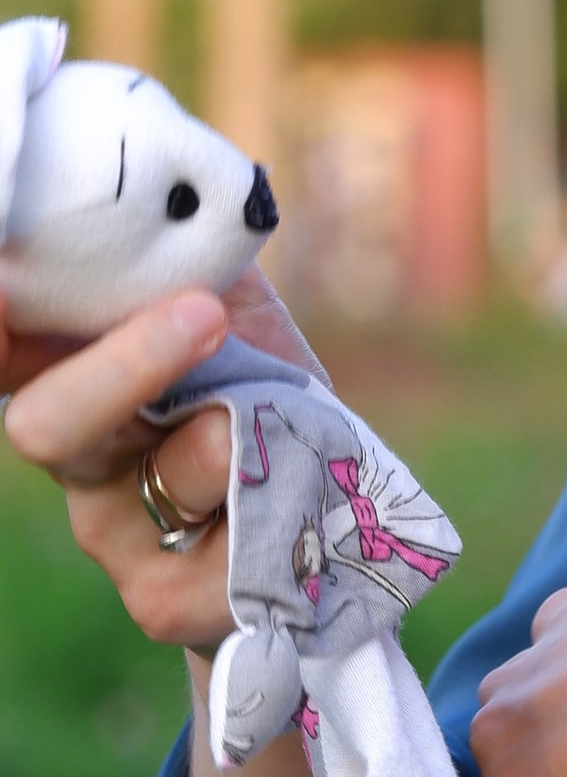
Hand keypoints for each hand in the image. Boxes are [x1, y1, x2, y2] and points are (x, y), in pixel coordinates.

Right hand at [2, 268, 324, 653]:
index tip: (3, 282)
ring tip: (286, 418)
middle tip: (205, 314)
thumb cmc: (256, 381)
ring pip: (172, 473)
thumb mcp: (223, 299)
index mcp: (61, 372)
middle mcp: (71, 452)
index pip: (2, 348)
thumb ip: (178, 251)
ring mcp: (109, 531)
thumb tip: (159, 178)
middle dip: (126, 366)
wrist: (323, 496)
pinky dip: (288, 497)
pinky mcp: (166, 597)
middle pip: (48, 424)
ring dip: (244, 430)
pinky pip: (231, 549)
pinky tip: (304, 486)